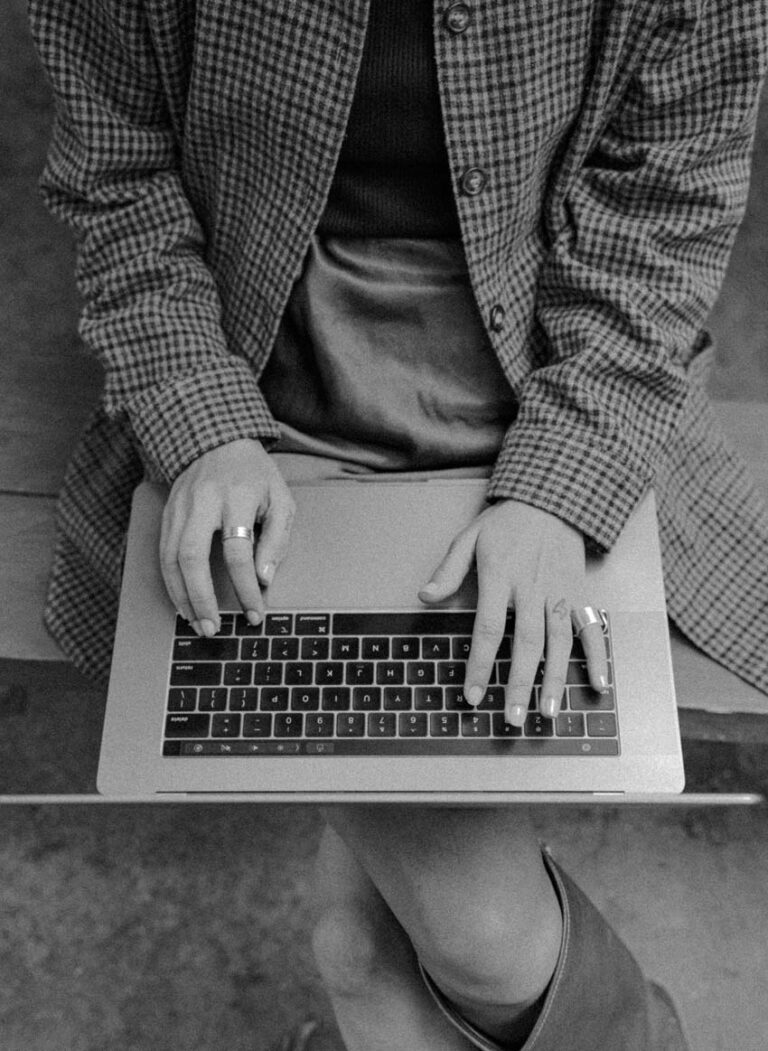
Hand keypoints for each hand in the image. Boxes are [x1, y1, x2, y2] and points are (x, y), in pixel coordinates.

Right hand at [160, 439, 294, 635]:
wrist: (217, 440)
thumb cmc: (255, 475)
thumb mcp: (281, 500)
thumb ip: (277, 539)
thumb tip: (264, 579)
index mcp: (237, 497)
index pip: (238, 551)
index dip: (246, 587)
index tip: (254, 612)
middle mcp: (203, 502)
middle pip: (192, 556)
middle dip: (201, 598)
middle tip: (213, 629)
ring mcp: (180, 508)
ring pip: (171, 558)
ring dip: (181, 596)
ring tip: (196, 623)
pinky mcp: (167, 513)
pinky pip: (162, 554)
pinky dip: (170, 583)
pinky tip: (182, 602)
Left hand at [419, 500, 608, 725]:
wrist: (552, 499)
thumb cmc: (507, 523)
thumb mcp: (469, 538)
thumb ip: (448, 570)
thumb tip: (424, 596)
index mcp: (501, 577)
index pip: (488, 629)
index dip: (480, 664)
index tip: (473, 695)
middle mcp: (533, 588)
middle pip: (527, 643)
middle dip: (520, 683)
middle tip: (513, 717)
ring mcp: (560, 592)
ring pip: (559, 642)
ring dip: (555, 679)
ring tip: (548, 712)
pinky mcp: (579, 593)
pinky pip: (591, 628)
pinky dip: (598, 656)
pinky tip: (599, 684)